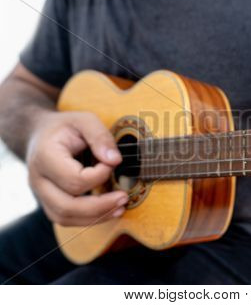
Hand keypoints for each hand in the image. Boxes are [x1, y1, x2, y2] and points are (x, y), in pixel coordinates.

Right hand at [26, 111, 127, 225]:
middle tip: (124, 197)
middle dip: (100, 206)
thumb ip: (100, 136)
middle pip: (67, 206)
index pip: (74, 179)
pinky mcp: (48, 202)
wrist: (40, 134)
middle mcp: (38, 179)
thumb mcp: (84, 119)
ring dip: (96, 217)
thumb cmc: (65, 127)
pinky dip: (89, 219)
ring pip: (65, 217)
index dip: (100, 175)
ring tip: (120, 207)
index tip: (112, 162)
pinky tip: (109, 211)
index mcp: (45, 157)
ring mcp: (41, 194)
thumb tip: (115, 160)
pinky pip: (66, 219)